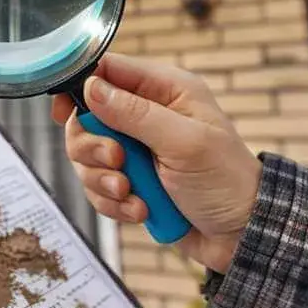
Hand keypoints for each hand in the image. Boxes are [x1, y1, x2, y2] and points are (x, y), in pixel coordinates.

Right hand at [52, 53, 262, 273]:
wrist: (242, 236)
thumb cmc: (226, 181)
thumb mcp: (184, 142)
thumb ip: (135, 113)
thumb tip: (91, 88)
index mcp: (164, 90)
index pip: (106, 71)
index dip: (80, 87)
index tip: (65, 111)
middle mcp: (146, 116)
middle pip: (87, 118)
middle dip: (93, 147)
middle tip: (118, 162)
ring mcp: (137, 151)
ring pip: (88, 157)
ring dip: (103, 180)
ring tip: (131, 193)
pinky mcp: (131, 183)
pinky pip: (99, 188)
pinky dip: (114, 203)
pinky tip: (140, 209)